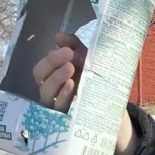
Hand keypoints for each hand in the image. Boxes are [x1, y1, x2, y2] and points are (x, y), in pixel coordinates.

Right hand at [31, 33, 136, 154]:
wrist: (113, 105)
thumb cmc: (94, 79)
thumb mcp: (87, 59)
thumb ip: (74, 46)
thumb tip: (58, 36)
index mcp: (52, 76)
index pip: (42, 68)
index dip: (51, 58)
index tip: (67, 50)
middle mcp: (51, 92)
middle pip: (40, 78)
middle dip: (51, 64)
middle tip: (68, 55)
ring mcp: (56, 106)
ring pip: (46, 93)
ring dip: (56, 78)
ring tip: (70, 68)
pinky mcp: (65, 118)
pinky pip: (59, 107)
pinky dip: (63, 95)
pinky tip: (71, 85)